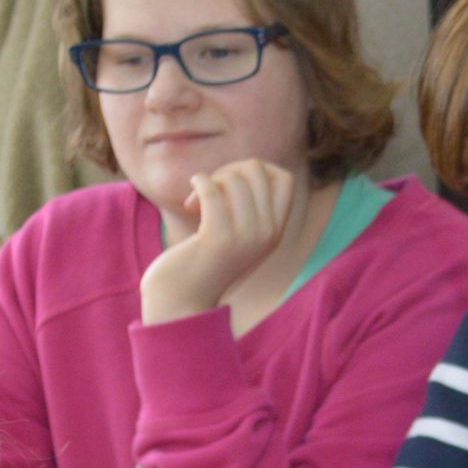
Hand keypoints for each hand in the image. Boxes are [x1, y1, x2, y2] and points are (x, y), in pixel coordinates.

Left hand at [142, 158, 300, 322]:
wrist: (182, 300)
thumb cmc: (204, 260)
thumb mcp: (236, 232)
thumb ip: (247, 204)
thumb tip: (247, 166)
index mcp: (275, 232)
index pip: (285, 179)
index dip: (259, 170)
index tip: (235, 186)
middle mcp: (267, 234)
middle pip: (257, 170)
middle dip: (229, 170)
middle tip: (211, 192)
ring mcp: (245, 238)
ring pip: (233, 178)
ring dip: (209, 181)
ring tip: (196, 203)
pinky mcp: (218, 239)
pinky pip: (211, 189)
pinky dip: (197, 185)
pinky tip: (189, 202)